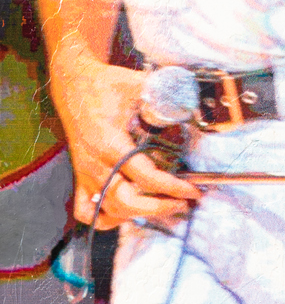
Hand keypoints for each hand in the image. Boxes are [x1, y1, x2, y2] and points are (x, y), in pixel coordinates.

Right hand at [50, 57, 200, 230]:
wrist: (74, 85)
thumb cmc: (106, 84)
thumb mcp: (139, 84)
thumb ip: (166, 95)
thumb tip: (193, 103)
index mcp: (111, 143)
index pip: (145, 176)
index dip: (172, 187)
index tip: (192, 190)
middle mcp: (95, 164)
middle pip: (126, 202)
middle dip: (159, 207)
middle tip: (184, 202)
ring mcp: (86, 174)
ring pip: (108, 211)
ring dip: (138, 215)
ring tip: (164, 206)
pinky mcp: (80, 177)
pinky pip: (86, 211)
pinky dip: (107, 218)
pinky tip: (127, 212)